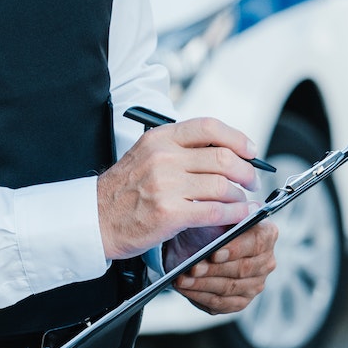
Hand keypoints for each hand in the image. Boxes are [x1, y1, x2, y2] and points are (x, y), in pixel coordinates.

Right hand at [97, 117, 259, 260]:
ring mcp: (166, 185)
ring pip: (223, 185)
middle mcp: (164, 157)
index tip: (251, 151)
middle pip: (223, 158)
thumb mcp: (147, 155)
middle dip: (246, 172)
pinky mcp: (170, 213)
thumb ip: (180, 149)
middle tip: (251, 181)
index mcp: (161, 138)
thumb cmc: (123, 191)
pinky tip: (239, 216)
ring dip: (241, 196)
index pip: (209, 127)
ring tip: (243, 202)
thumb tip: (224, 150)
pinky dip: (234, 214)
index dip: (237, 138)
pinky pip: (214, 210)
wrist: (95, 220)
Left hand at [174, 220, 277, 314]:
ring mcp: (255, 284)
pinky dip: (200, 296)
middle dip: (214, 269)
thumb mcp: (217, 215)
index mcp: (267, 234)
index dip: (235, 249)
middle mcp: (266, 261)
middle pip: (242, 268)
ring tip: (183, 279)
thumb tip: (223, 214)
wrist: (199, 242)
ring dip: (203, 284)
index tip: (214, 253)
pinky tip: (186, 288)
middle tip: (194, 268)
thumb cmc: (211, 226)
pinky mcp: (240, 301)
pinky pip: (221, 303)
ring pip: (229, 287)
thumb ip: (224, 214)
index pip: (256, 243)